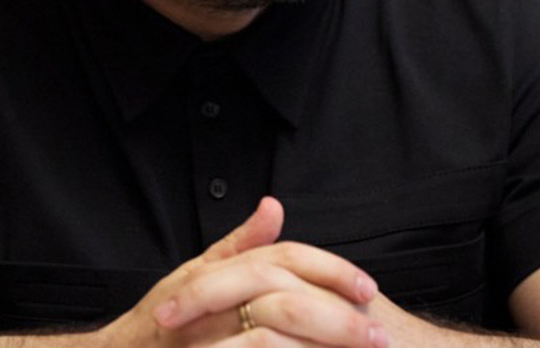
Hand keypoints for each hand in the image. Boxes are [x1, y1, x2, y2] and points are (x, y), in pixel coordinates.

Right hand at [95, 197, 388, 346]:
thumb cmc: (159, 324)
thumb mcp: (197, 275)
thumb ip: (240, 245)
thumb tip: (273, 205)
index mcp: (216, 276)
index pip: (283, 261)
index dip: (330, 273)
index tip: (368, 290)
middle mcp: (211, 306)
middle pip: (286, 304)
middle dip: (338, 322)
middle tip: (380, 337)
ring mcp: (209, 341)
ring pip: (271, 345)